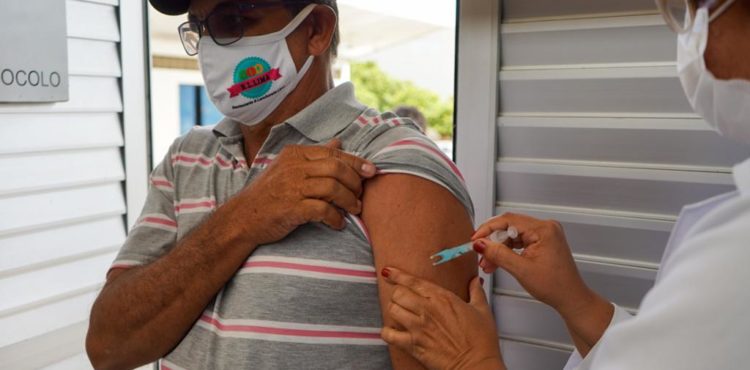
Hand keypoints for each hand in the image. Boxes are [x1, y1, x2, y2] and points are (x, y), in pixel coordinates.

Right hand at [226, 139, 375, 246]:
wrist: (242, 218)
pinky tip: (338, 224)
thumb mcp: (289, 167)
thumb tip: (339, 142)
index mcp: (295, 154)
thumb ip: (315, 156)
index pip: (334, 153)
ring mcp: (292, 188)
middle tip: (361, 195)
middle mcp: (294, 167)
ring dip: (349, 201)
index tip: (371, 172)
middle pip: (337, 169)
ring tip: (354, 210)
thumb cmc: (269, 193)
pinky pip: (323, 210)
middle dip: (355, 182)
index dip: (356, 162)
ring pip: (333, 188)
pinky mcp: (291, 209)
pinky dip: (335, 218)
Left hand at [380, 268, 504, 369]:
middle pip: (398, 293)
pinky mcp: (413, 345)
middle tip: (403, 299)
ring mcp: (418, 327)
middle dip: (398, 294)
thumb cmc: (481, 341)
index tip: (388, 272)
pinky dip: (387, 332)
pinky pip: (389, 334)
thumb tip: (476, 280)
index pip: (413, 281)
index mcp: (443, 298)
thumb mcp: (482, 311)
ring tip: (400, 313)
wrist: (477, 365)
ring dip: (394, 310)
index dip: (397, 275)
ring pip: (392, 309)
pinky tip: (393, 331)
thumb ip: (476, 291)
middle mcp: (427, 309)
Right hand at [471, 213, 595, 316]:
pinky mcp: (542, 241)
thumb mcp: (521, 270)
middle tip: (481, 255)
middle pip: (509, 227)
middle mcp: (546, 228)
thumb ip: (498, 254)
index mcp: (544, 230)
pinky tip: (498, 262)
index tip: (475, 239)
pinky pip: (519, 241)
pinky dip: (508, 251)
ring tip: (489, 263)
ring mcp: (545, 234)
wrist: (570, 298)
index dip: (488, 229)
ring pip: (512, 235)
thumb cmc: (555, 286)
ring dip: (499, 249)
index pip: (508, 220)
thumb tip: (480, 243)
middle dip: (493, 242)